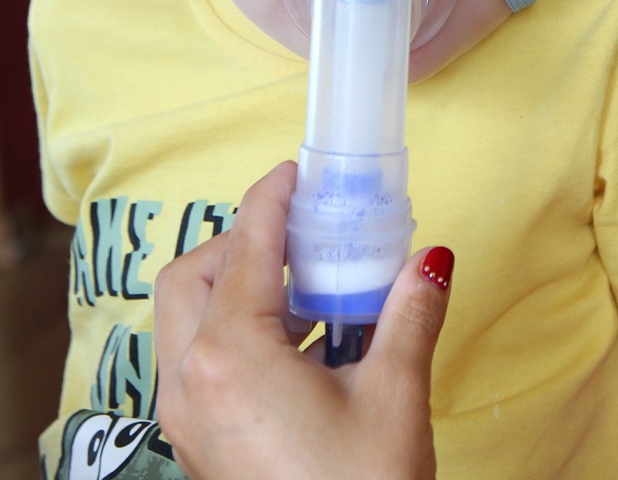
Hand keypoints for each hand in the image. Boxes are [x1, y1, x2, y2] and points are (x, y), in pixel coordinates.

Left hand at [154, 161, 452, 479]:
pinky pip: (197, 362)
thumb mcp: (396, 394)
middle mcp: (190, 382)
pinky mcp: (198, 444)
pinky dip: (234, 332)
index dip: (271, 200)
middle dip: (241, 241)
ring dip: (234, 288)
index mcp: (232, 357)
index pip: (244, 248)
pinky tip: (301, 346)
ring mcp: (186, 419)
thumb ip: (410, 312)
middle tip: (303, 235)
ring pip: (185, 322)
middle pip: (191, 277)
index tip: (297, 174)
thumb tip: (431, 258)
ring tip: (310, 291)